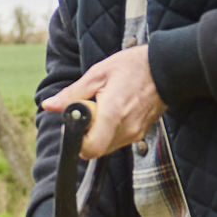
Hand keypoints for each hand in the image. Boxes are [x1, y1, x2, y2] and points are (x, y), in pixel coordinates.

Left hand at [43, 44, 163, 157]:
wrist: (167, 67)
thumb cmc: (133, 66)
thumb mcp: (98, 74)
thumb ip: (72, 94)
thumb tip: (49, 105)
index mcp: (113, 113)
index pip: (89, 148)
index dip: (76, 139)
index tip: (75, 122)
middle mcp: (126, 129)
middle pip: (95, 149)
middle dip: (85, 134)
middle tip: (88, 111)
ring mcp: (135, 134)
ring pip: (106, 146)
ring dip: (97, 132)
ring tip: (104, 107)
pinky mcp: (141, 134)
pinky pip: (117, 140)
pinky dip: (109, 130)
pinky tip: (115, 110)